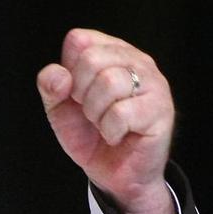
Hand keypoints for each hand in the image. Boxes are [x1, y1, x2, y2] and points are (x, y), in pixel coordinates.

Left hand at [37, 29, 176, 213]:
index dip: (69, 71)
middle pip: (92, 59)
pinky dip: (110, 130)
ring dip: (96, 113)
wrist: (112, 173)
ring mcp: (153, 83)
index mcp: (111, 52)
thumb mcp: (58, 108)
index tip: (76, 93)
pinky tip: (117, 135)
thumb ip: (50, 86)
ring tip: (104, 123)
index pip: (80, 40)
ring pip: (110, 82)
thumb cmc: (90, 135)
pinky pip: (122, 113)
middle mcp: (136, 61)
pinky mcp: (161, 110)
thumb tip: (58, 75)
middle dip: (80, 94)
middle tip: (91, 112)